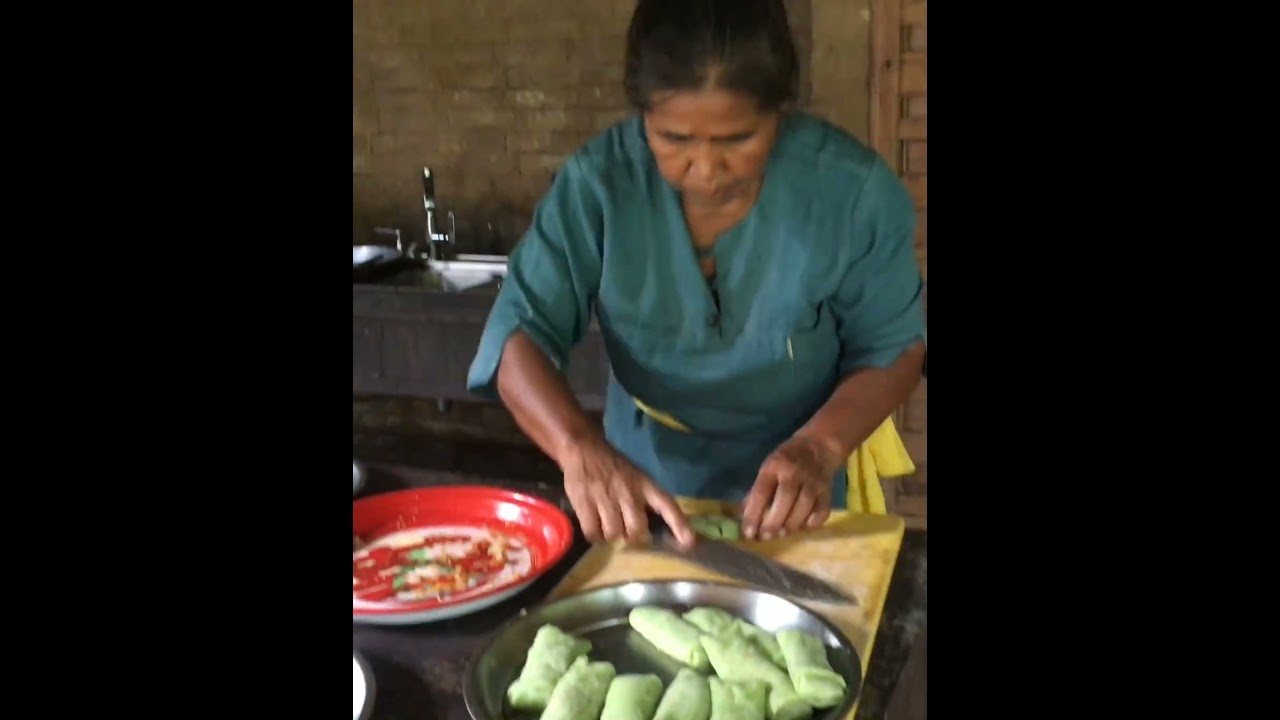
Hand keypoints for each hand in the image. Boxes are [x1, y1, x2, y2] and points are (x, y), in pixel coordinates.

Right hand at [561, 435, 695, 547]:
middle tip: (626, 530)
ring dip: (612, 535)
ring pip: (614, 534)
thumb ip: (647, 500)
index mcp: (645, 484)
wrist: (583, 449)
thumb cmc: (613, 467)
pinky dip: (595, 535)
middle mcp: (628, 492)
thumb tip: (662, 531)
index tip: (689, 542)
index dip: (679, 525)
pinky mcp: (584, 503)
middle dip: (632, 536)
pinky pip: (593, 533)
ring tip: (607, 525)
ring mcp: (605, 498)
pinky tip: (595, 526)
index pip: (667, 505)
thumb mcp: (637, 477)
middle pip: (636, 530)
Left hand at [741, 434, 843, 539]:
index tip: (747, 533)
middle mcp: (794, 473)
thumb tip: (743, 516)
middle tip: (765, 537)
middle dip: (773, 523)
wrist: (819, 446)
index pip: (761, 492)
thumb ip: (756, 490)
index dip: (753, 514)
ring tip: (781, 534)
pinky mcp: (828, 490)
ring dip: (791, 525)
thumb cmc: (786, 460)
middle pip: (784, 500)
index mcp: (774, 465)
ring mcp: (813, 482)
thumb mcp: (768, 468)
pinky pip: (821, 511)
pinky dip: (812, 522)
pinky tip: (803, 527)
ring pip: (803, 508)